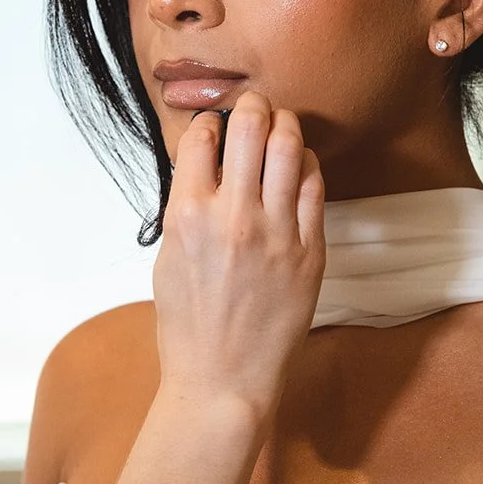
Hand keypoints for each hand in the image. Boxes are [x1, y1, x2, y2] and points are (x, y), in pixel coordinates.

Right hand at [152, 91, 325, 423]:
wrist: (224, 380)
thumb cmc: (188, 328)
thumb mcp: (168, 260)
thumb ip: (185, 210)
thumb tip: (201, 170)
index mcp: (187, 216)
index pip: (201, 138)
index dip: (209, 122)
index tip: (214, 124)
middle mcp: (233, 216)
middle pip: (249, 128)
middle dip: (252, 104)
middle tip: (254, 103)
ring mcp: (276, 232)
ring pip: (288, 147)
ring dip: (284, 124)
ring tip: (280, 122)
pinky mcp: (310, 250)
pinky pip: (314, 187)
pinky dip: (306, 165)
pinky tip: (299, 165)